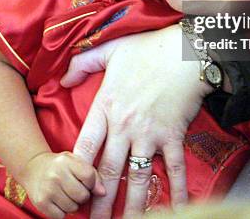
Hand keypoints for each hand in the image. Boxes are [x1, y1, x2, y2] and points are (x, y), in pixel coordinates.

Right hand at [19, 151, 104, 218]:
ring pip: (73, 208)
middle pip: (83, 195)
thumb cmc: (59, 166)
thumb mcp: (74, 161)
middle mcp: (56, 175)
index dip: (92, 184)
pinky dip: (61, 212)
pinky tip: (57, 201)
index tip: (86, 183)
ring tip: (65, 194)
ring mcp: (48, 190)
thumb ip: (91, 174)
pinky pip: (61, 216)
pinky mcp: (41, 203)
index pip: (89, 176)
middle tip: (74, 190)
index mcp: (67, 161)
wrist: (33, 168)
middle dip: (82, 196)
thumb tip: (102, 193)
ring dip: (72, 204)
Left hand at [60, 24, 209, 217]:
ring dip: (132, 206)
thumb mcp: (110, 49)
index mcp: (107, 106)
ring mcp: (150, 133)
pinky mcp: (174, 136)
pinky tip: (178, 209)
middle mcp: (125, 125)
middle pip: (108, 170)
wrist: (186, 50)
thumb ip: (83, 63)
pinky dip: (177, 191)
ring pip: (137, 177)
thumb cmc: (148, 48)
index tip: (70, 189)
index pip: (86, 145)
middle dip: (99, 201)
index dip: (76, 170)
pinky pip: (175, 169)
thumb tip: (63, 80)